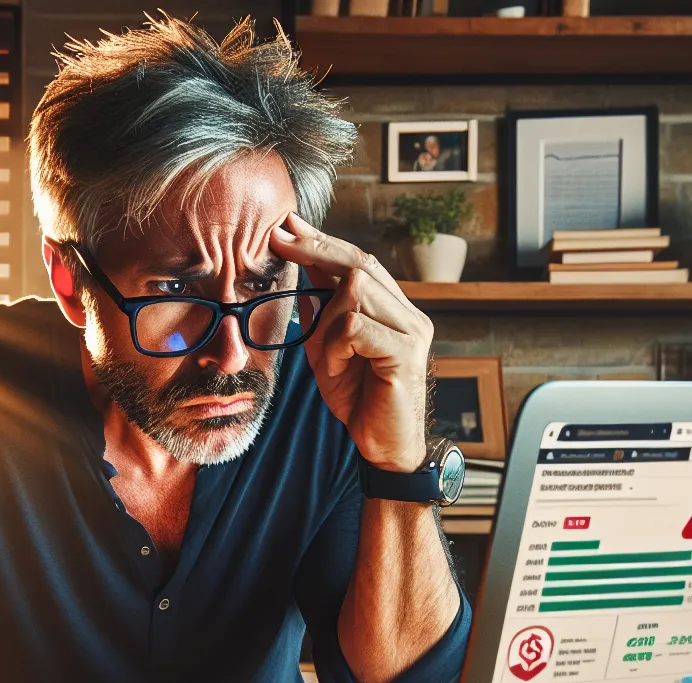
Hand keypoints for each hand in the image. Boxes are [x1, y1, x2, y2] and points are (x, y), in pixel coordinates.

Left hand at [270, 211, 433, 472]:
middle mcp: (409, 314)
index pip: (360, 261)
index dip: (323, 241)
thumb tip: (299, 273)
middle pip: (360, 265)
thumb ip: (319, 313)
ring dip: (326, 321)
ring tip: (327, 356)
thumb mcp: (328, 350)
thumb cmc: (359, 400)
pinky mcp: (405, 353)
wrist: (384, 448)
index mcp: (395, 309)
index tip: (289, 225)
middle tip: (279, 238)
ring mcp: (412, 331)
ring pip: (356, 292)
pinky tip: (338, 367)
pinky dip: (335, 345)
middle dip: (315, 249)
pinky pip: (355, 327)